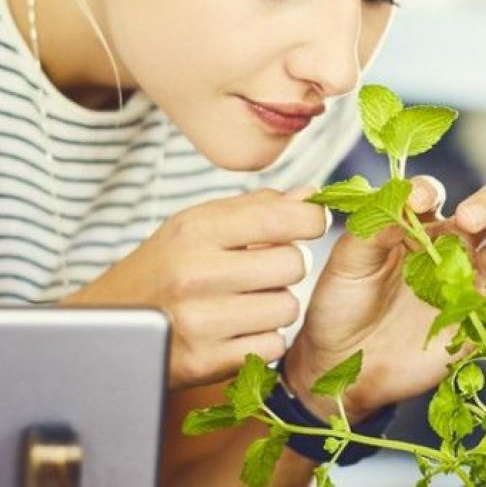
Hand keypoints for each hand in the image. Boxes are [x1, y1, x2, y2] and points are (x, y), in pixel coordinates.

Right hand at [58, 188, 327, 390]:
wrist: (104, 328)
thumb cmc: (162, 268)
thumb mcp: (196, 225)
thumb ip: (256, 208)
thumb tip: (310, 194)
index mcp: (198, 229)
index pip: (284, 218)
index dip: (311, 221)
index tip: (308, 226)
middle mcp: (198, 273)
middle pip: (294, 265)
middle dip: (287, 267)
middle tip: (263, 271)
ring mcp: (200, 320)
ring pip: (287, 308)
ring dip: (276, 306)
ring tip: (245, 302)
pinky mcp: (204, 361)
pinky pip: (272, 346)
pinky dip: (263, 340)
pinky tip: (237, 331)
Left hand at [284, 177, 485, 422]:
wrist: (346, 363)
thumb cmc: (342, 304)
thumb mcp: (347, 262)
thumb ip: (371, 229)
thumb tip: (401, 203)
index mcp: (414, 224)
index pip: (431, 194)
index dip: (428, 191)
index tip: (417, 201)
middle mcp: (448, 244)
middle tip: (470, 217)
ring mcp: (468, 279)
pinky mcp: (479, 316)